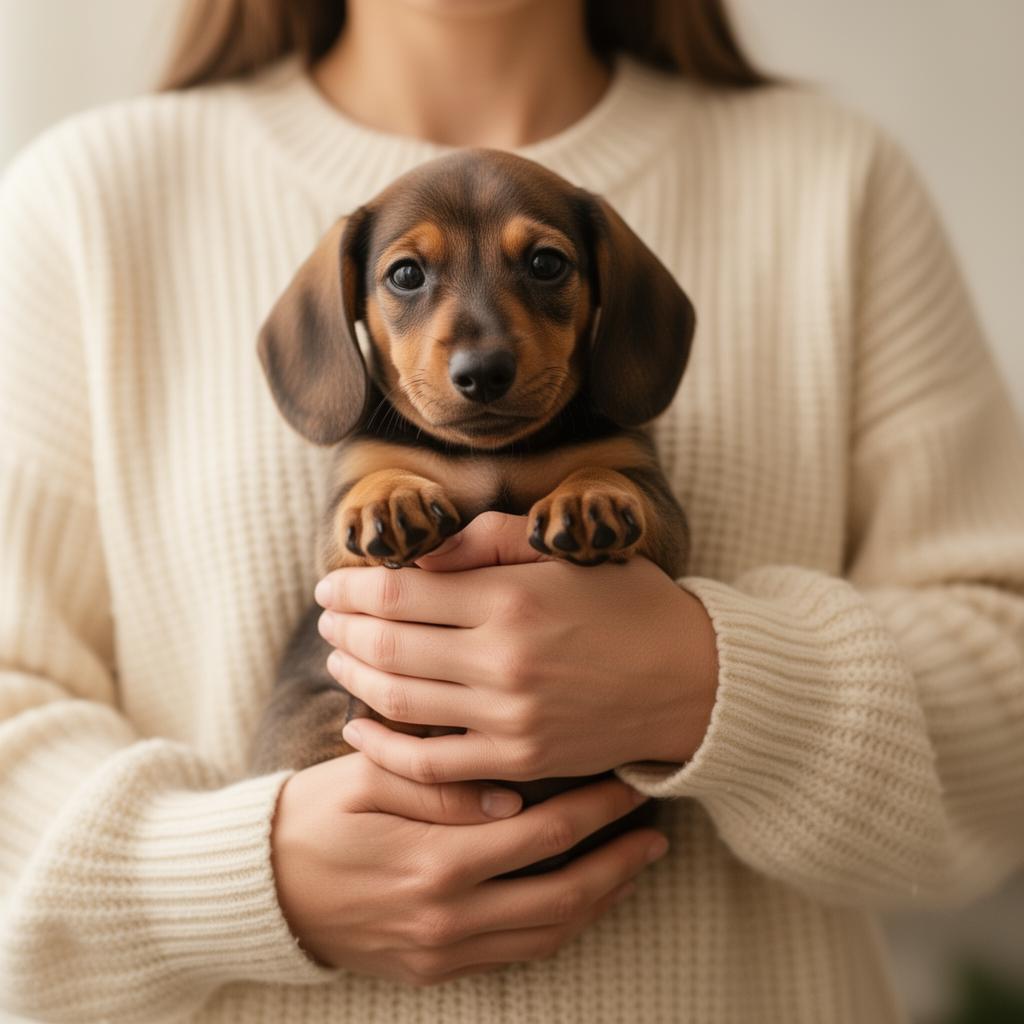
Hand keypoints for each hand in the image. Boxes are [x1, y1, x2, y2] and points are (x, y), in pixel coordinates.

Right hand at [271, 754, 666, 982]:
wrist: (260, 889)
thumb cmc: (313, 816)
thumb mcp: (365, 779)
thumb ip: (438, 786)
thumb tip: (507, 797)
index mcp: (435, 860)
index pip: (542, 834)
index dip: (595, 810)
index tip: (628, 784)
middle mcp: (448, 916)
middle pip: (561, 894)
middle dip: (618, 862)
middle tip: (655, 833)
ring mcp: (442, 950)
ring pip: (547, 934)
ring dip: (599, 900)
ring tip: (632, 867)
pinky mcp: (433, 969)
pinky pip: (515, 955)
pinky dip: (558, 928)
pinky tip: (579, 901)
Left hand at [314, 512, 718, 784]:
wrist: (692, 679)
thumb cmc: (627, 603)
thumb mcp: (564, 553)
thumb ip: (487, 542)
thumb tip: (419, 555)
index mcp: (511, 600)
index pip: (399, 592)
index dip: (352, 588)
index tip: (329, 584)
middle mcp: (502, 661)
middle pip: (388, 646)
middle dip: (343, 630)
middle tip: (326, 618)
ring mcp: (508, 719)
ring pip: (399, 702)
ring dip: (355, 677)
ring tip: (339, 658)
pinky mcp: (518, 761)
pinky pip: (431, 766)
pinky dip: (385, 749)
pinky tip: (360, 729)